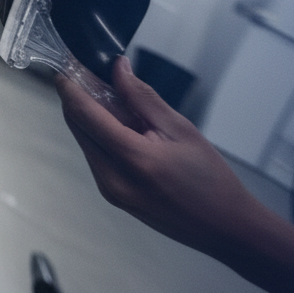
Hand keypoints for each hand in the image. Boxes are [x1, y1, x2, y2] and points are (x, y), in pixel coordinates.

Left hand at [55, 55, 260, 258]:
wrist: (226, 228)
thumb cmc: (211, 181)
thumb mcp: (180, 129)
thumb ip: (142, 97)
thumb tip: (118, 69)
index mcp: (132, 159)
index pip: (83, 113)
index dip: (69, 85)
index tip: (67, 65)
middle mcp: (112, 178)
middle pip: (77, 126)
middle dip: (78, 97)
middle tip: (89, 73)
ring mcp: (109, 191)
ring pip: (84, 140)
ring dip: (89, 116)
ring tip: (113, 98)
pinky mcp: (112, 196)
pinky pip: (95, 156)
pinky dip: (100, 135)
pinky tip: (121, 125)